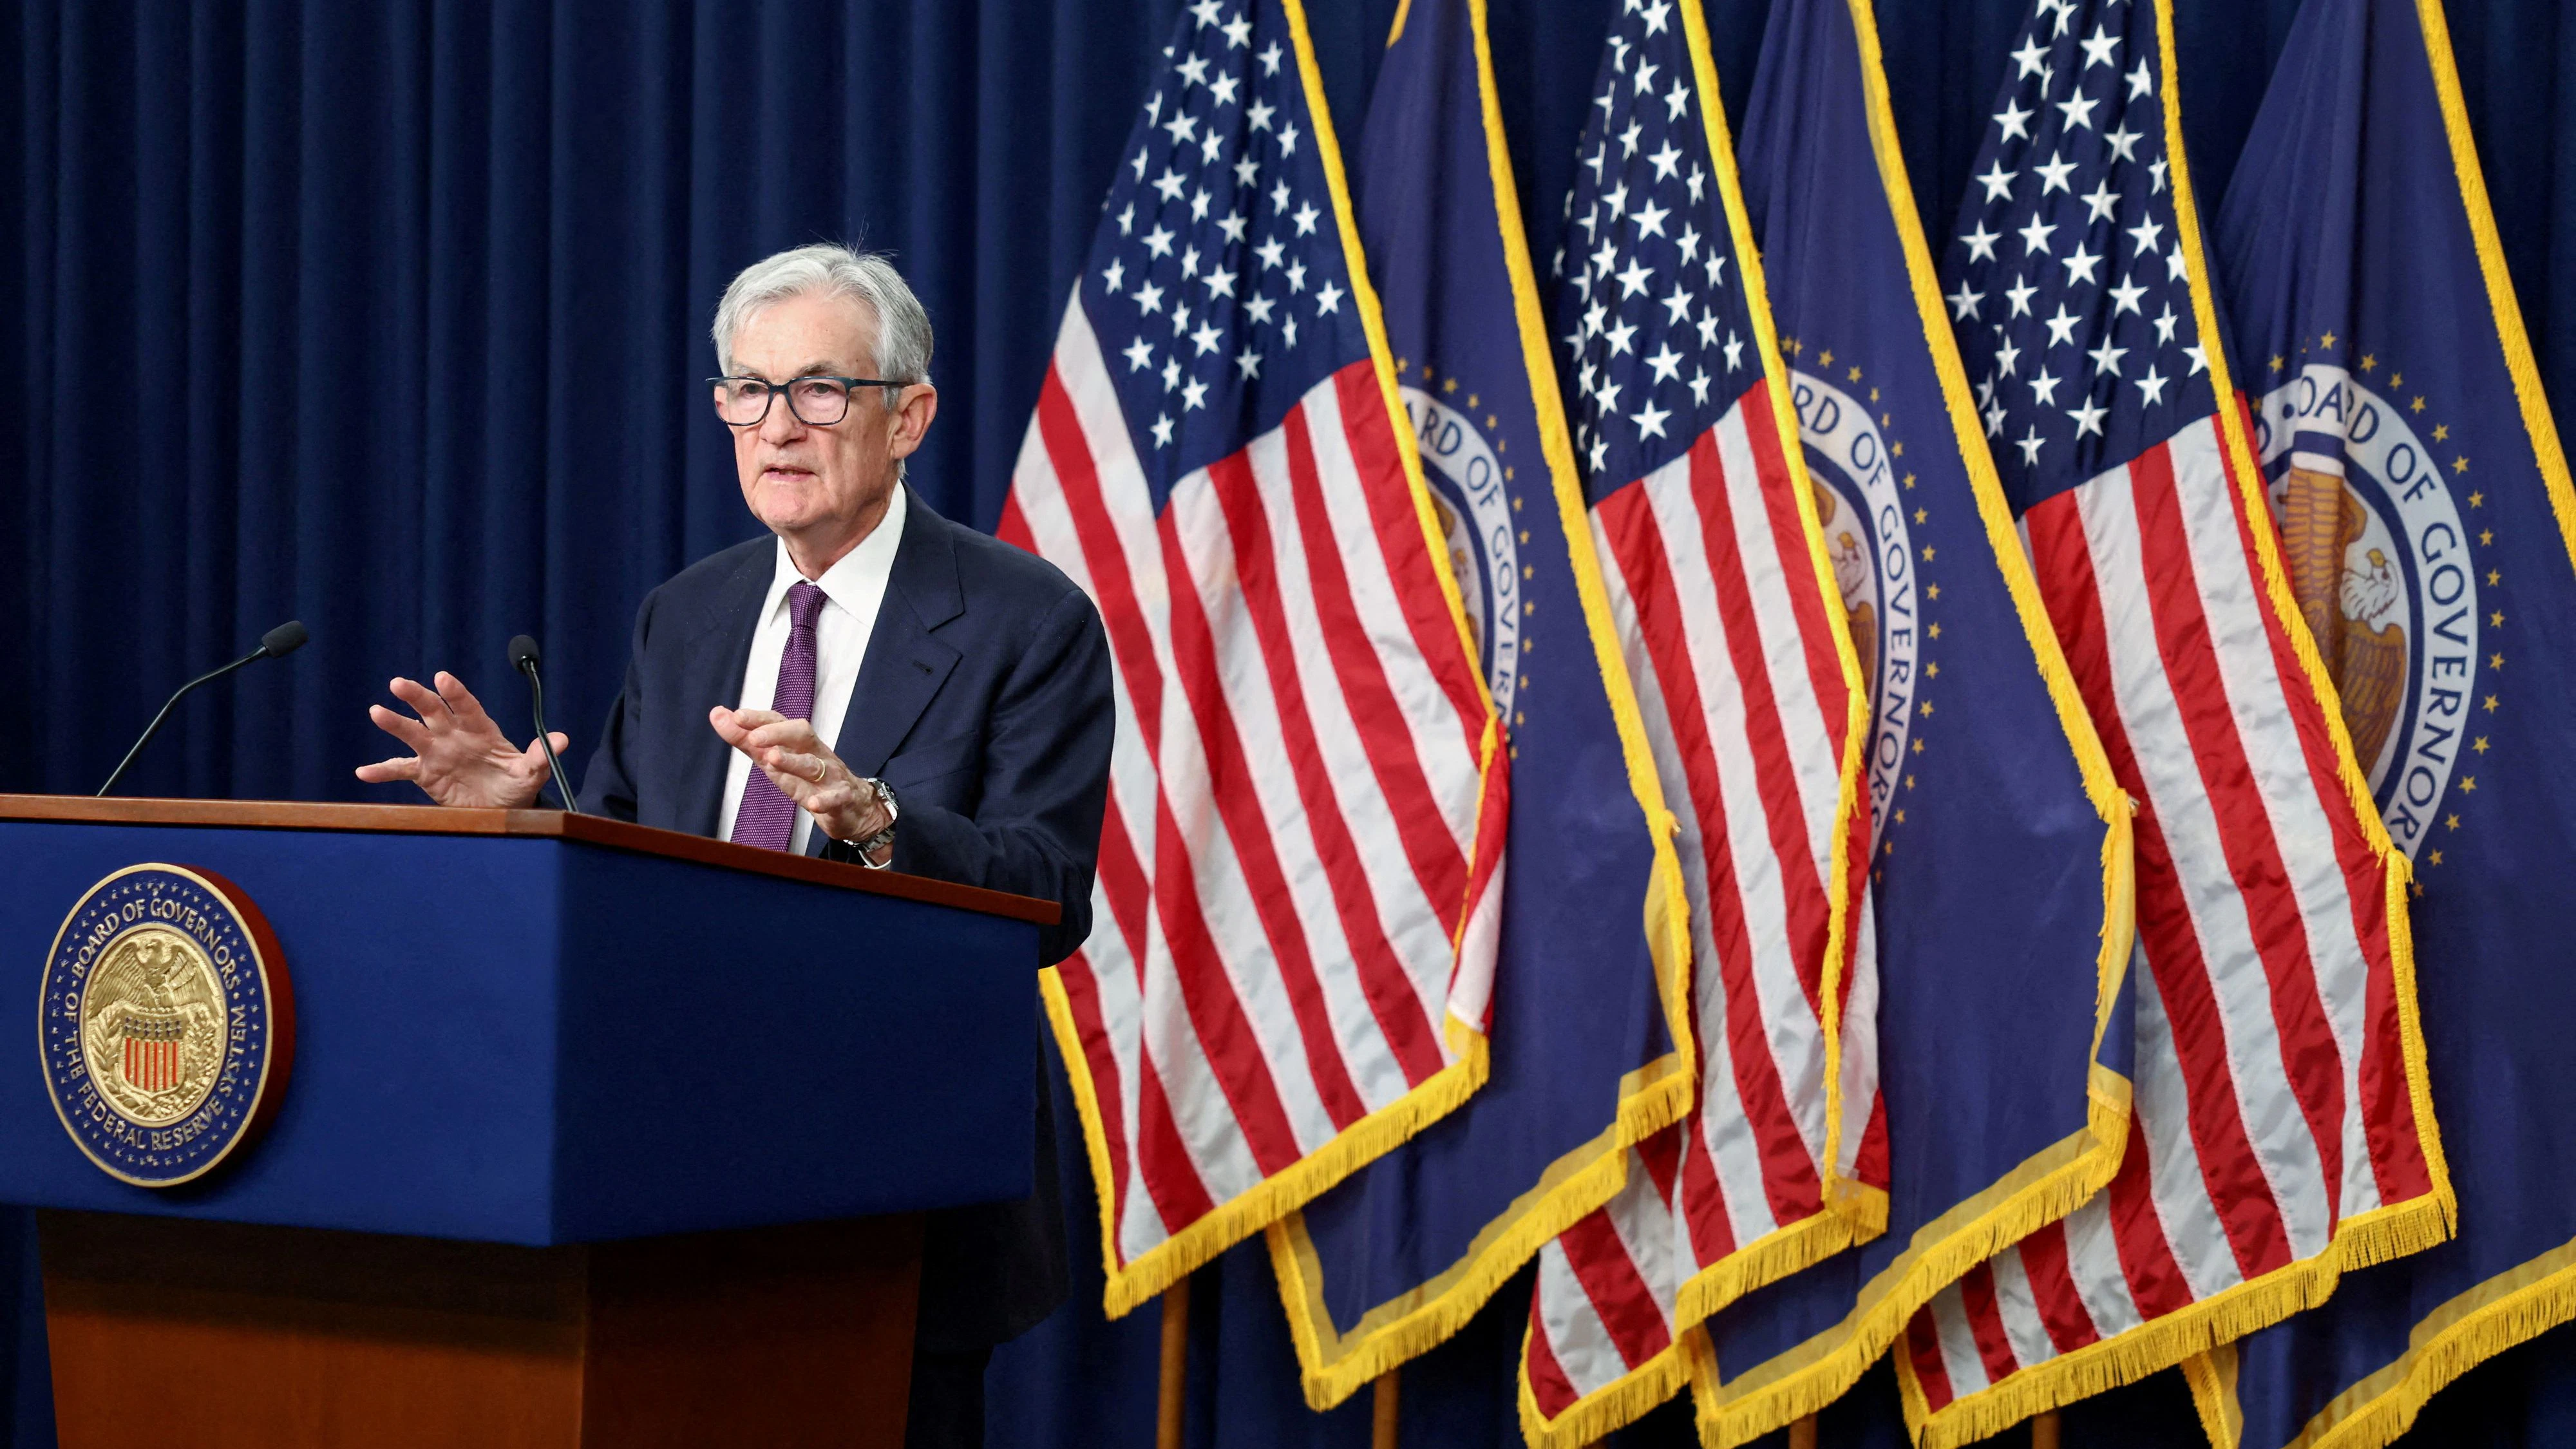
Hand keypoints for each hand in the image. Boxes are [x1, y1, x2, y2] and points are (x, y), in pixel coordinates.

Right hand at [356, 672, 564, 808]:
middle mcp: (455, 734)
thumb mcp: (532, 772)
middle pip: (433, 711)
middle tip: (399, 683)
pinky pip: (400, 770)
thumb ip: (541, 756)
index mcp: (481, 729)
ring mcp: (437, 752)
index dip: (455, 692)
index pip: (467, 706)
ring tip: (376, 711)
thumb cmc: (518, 784)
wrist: (502, 807)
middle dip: (418, 696)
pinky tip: (363, 772)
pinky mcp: (426, 773)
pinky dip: (382, 771)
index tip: (442, 678)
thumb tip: (563, 739)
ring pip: (413, 733)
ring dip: (395, 723)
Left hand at [710, 706, 890, 859]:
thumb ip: (746, 740)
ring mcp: (830, 776)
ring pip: (813, 766)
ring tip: (772, 760)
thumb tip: (717, 714)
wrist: (854, 807)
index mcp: (798, 743)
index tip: (737, 716)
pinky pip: (836, 798)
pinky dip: (826, 800)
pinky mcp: (842, 800)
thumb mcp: (775, 759)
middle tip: (754, 738)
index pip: (779, 722)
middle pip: (801, 735)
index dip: (759, 719)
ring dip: (793, 762)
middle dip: (777, 733)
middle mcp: (815, 754)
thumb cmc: (810, 779)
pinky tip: (814, 804)